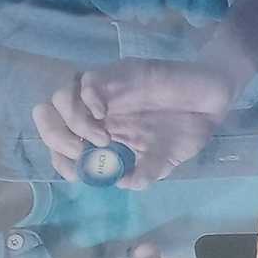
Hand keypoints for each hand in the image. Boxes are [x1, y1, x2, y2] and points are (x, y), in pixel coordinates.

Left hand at [33, 60, 238, 189]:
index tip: (75, 173)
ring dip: (73, 122)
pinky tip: (104, 116)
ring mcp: (104, 92)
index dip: (59, 159)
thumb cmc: (186, 130)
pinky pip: (86, 82)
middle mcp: (94, 112)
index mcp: (100, 133)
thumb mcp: (165, 162)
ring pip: (60, 98)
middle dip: (56, 137)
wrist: (210, 102)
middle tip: (83, 153)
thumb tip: (120, 183)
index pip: (60, 143)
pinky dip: (87, 100)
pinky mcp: (117, 74)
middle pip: (48, 116)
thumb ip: (144, 173)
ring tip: (102, 139)